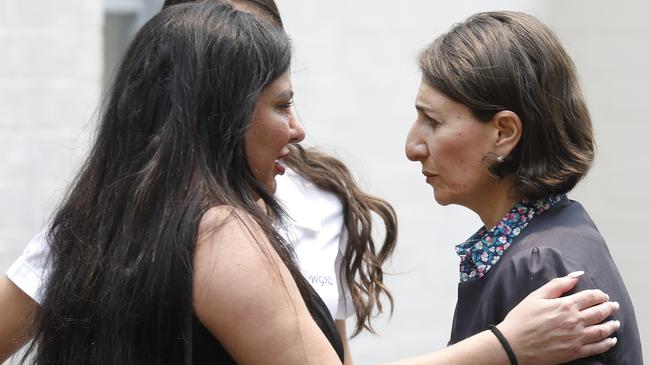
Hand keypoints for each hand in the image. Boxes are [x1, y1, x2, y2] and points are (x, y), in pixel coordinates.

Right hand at [497, 272, 618, 364]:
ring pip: (602, 330)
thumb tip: (575, 275)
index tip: (602, 295)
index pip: (590, 297)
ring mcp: (576, 338)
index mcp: (565, 305)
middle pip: (599, 312)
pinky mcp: (574, 352)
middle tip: (613, 305)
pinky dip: (607, 343)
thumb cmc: (521, 320)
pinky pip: (597, 348)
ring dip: (611, 325)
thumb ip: (557, 285)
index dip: (599, 295)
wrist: (513, 345)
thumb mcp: (536, 297)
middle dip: (609, 307)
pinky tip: (611, 340)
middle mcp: (574, 321)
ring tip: (615, 322)